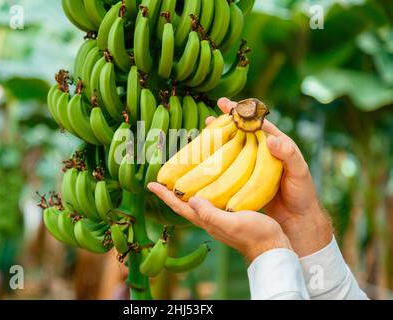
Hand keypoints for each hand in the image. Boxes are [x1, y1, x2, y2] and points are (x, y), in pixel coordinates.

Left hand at [147, 183, 291, 261]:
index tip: (150, 184)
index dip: (164, 195)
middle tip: (163, 176)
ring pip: (196, 201)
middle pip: (184, 204)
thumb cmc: (254, 235)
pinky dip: (205, 190)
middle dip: (171, 191)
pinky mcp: (229, 214)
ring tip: (182, 176)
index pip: (179, 206)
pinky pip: (211, 199)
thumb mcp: (232, 223)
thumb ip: (212, 214)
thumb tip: (192, 200)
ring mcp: (218, 217)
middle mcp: (208, 219)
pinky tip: (210, 183)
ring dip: (186, 190)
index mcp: (206, 221)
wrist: (272, 246)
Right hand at [217, 98, 332, 256]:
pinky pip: (231, 165)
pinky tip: (207, 158)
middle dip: (225, 123)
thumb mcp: (299, 171)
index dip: (242, 111)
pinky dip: (220, 159)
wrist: (297, 219)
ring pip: (234, 147)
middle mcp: (263, 151)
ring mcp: (253, 165)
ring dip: (219, 140)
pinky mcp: (246, 178)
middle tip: (208, 119)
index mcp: (276, 143)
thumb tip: (270, 139)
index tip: (226, 104)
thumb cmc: (302, 193)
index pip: (257, 122)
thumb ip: (288, 154)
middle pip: (241, 132)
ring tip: (203, 133)